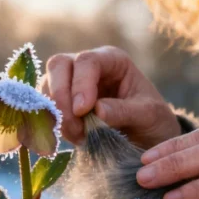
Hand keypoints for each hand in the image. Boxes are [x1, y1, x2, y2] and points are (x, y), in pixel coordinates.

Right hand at [40, 45, 181, 148]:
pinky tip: (72, 137)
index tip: (83, 111)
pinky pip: (46, 106)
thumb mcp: (148, 115)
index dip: (80, 84)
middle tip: (75, 125)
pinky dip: (52, 122)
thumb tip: (97, 110)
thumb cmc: (152, 120)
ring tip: (79, 136)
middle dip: (61, 95)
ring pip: (47, 85)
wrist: (148, 137)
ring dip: (57, 112)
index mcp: (113, 60)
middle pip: (59, 65)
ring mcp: (72, 82)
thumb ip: (124, 111)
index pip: (87, 61)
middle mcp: (88, 66)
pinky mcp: (63, 102)